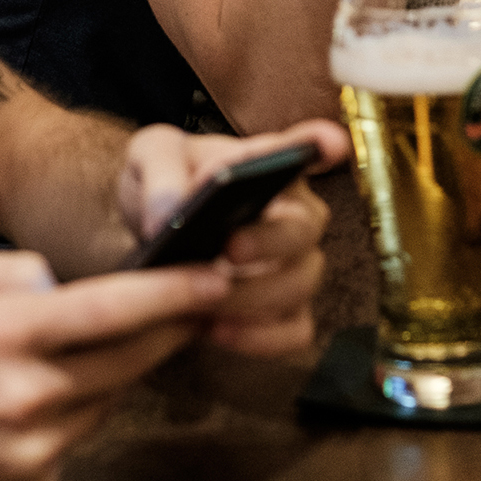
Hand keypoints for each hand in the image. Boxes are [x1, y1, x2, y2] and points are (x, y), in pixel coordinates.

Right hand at [0, 249, 228, 480]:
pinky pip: (74, 445)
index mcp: (7, 332)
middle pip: (130, 360)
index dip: (172, 293)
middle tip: (193, 308)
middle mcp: (27, 393)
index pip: (113, 308)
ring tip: (61, 363)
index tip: (214, 278)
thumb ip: (11, 268)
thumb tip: (62, 281)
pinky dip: (65, 423)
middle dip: (169, 332)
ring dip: (104, 378)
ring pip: (104, 402)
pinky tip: (22, 415)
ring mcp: (31, 448)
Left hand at [117, 119, 348, 355]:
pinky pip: (294, 331)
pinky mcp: (286, 312)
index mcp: (271, 165)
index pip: (305, 148)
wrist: (149, 237)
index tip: (330, 144)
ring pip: (300, 284)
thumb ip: (160, 172)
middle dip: (269, 241)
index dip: (321, 146)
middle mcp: (296, 215)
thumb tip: (169, 213)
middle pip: (304, 229)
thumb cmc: (164, 184)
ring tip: (205, 299)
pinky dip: (259, 336)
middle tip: (228, 248)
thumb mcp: (149, 157)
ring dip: (253, 295)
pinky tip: (217, 329)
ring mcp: (296, 266)